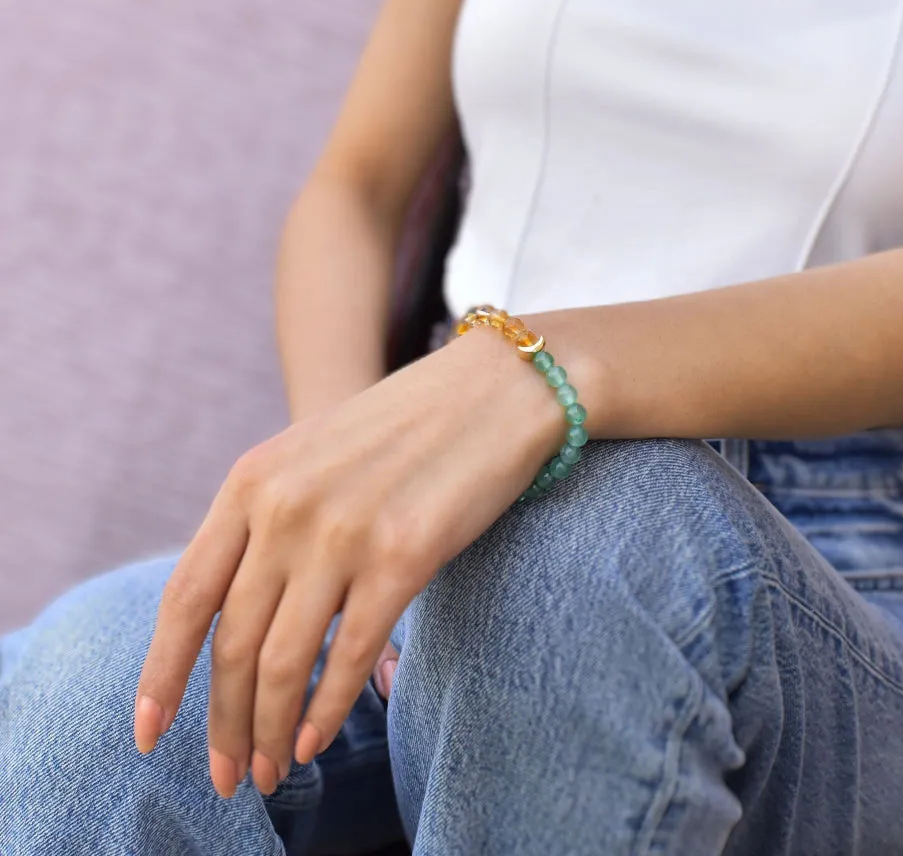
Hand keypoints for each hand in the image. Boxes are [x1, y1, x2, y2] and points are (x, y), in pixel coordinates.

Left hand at [133, 327, 563, 797]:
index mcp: (252, 478)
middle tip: (226, 775)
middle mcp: (285, 506)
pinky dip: (325, 710)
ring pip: (282, 660)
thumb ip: (268, 520)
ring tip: (270, 772)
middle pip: (231, 642)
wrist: (491, 389)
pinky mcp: (403, 555)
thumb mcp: (313, 455)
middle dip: (221, 721)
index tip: (149, 731)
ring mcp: (341, 531)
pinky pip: (348, 655)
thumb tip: (240, 616)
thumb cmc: (405, 427)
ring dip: (268, 730)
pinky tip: (314, 740)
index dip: (161, 673)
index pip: (186, 594)